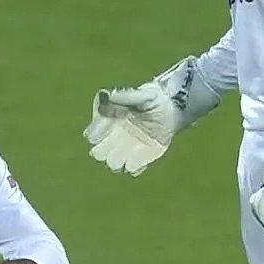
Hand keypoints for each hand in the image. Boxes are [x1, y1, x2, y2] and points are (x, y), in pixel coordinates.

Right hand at [84, 57, 220, 175]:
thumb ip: (124, 96)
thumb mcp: (142, 94)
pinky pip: (132, 169)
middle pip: (98, 153)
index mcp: (108, 122)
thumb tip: (104, 95)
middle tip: (119, 139)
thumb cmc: (154, 99)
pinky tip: (145, 154)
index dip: (96, 133)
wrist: (172, 110)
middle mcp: (113, 138)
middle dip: (106, 150)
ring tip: (133, 147)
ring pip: (113, 163)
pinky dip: (136, 165)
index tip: (109, 125)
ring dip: (120, 159)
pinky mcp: (140, 158)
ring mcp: (126, 150)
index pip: (91, 134)